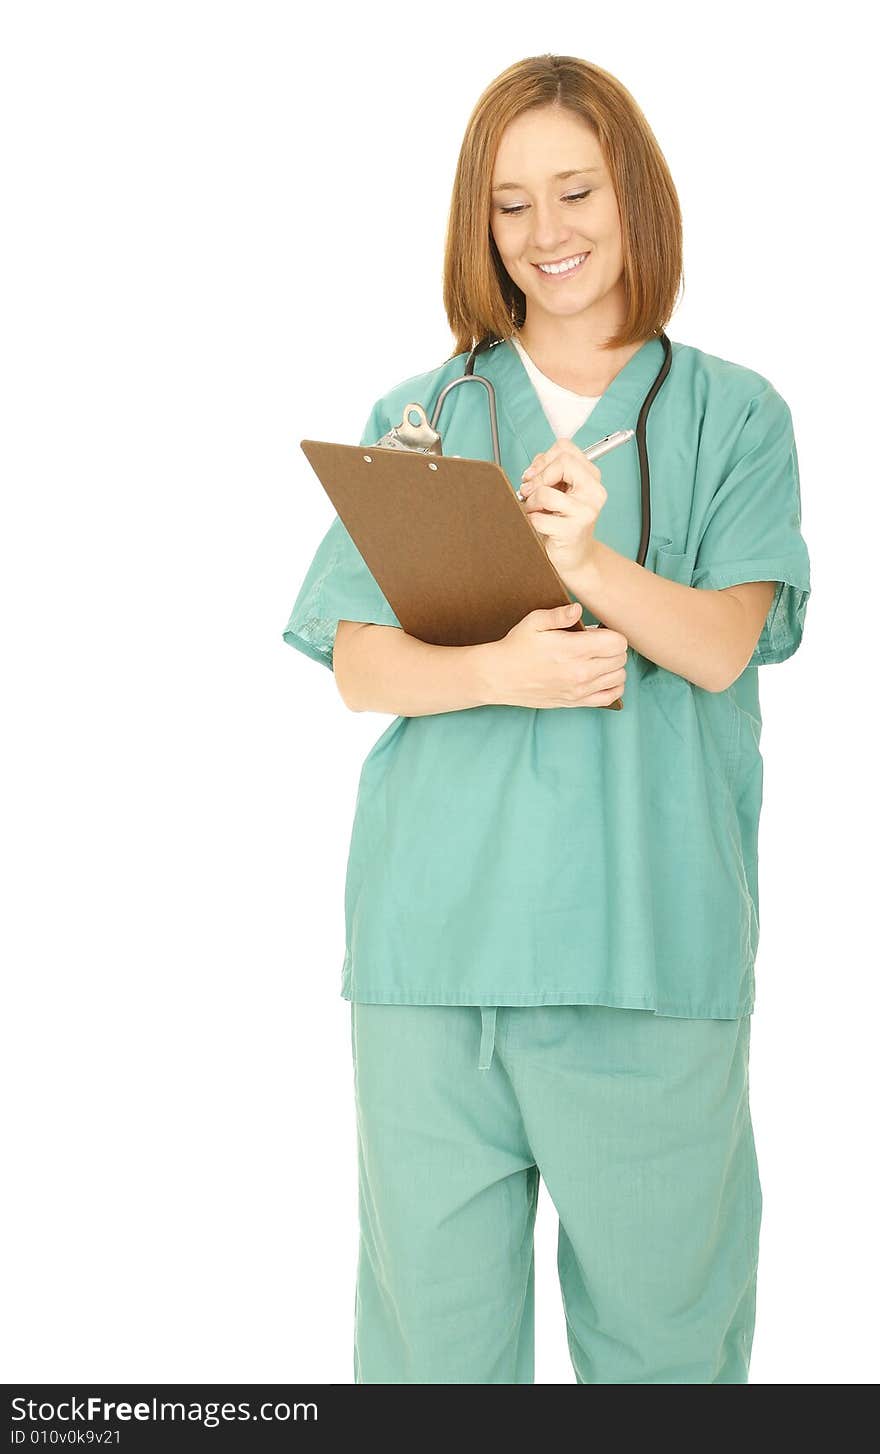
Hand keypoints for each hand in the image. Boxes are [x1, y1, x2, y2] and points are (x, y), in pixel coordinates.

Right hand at [486, 601, 627, 709]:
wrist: (499, 677)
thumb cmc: (516, 647)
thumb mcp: (534, 622)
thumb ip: (559, 614)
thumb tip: (578, 608)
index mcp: (573, 650)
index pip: (617, 642)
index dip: (612, 633)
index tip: (599, 631)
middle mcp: (580, 672)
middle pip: (621, 659)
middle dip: (613, 647)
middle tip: (597, 643)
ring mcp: (579, 690)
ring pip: (619, 677)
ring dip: (614, 665)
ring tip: (598, 658)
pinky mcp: (575, 702)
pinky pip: (610, 697)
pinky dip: (613, 686)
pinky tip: (601, 676)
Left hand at [519, 438, 606, 580]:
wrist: (575, 557)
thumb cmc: (563, 522)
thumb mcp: (560, 491)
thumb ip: (550, 472)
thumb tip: (533, 468)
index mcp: (592, 478)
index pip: (566, 449)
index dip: (543, 458)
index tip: (533, 474)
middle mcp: (594, 492)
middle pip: (562, 462)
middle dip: (537, 476)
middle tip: (528, 490)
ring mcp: (585, 511)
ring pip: (546, 492)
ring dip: (531, 502)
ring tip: (533, 510)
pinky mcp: (572, 531)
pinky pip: (538, 518)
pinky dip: (530, 520)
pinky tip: (536, 524)